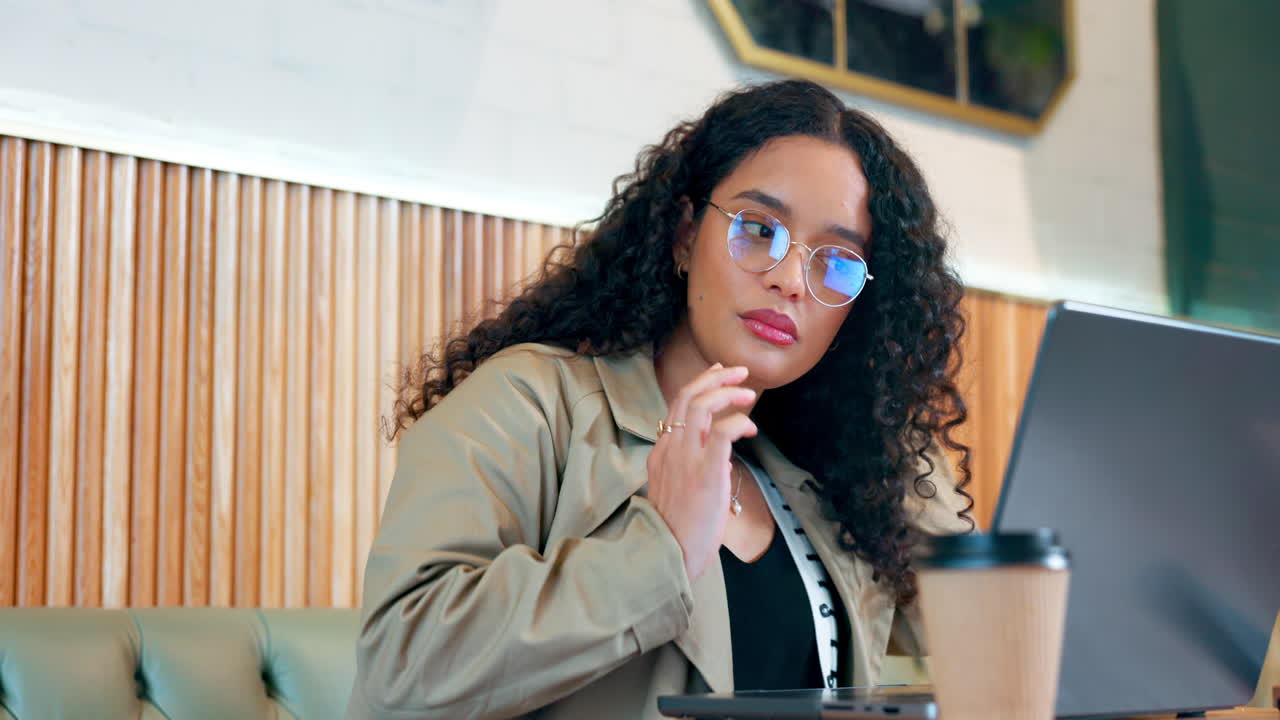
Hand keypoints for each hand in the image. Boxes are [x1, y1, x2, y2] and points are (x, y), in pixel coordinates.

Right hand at [646, 363, 757, 581]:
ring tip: (749, 394)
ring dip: (728, 394)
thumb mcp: (676, 492)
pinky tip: (749, 428)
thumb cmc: (676, 531)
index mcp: (662, 452)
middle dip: (716, 378)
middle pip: (688, 397)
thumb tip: (722, 461)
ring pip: (702, 407)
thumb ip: (694, 470)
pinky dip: (737, 422)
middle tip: (739, 372)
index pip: (678, 405)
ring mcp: (685, 459)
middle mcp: (670, 449)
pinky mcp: (705, 473)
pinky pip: (720, 433)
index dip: (700, 385)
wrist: (667, 555)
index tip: (718, 375)